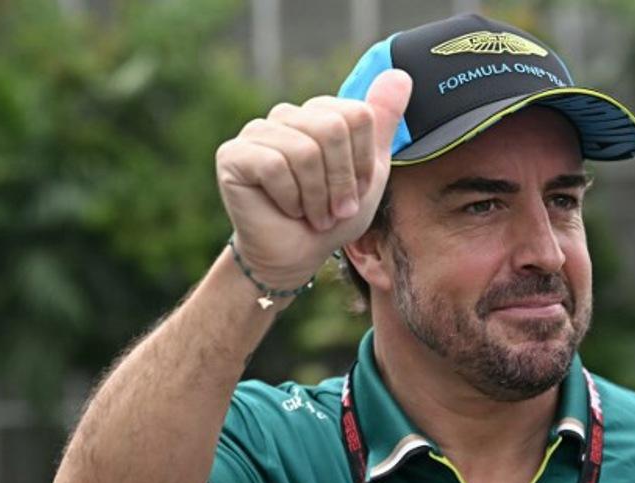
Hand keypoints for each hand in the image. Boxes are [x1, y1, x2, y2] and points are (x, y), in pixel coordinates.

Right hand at [215, 69, 412, 288]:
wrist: (295, 256)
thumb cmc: (330, 217)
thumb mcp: (368, 171)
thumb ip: (382, 122)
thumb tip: (401, 74)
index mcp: (319, 114)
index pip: (357, 115)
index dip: (361, 162)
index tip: (354, 191)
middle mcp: (286, 115)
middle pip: (332, 128)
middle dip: (341, 181)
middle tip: (333, 209)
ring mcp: (256, 131)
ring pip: (305, 151)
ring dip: (317, 197)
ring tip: (312, 214)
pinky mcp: (233, 154)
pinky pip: (275, 167)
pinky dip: (290, 199)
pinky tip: (286, 210)